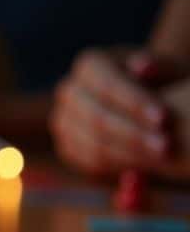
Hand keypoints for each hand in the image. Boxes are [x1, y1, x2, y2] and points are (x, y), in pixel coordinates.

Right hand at [51, 49, 176, 175]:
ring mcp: (64, 121)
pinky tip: (146, 166)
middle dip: (133, 134)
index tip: (165, 118)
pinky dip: (118, 166)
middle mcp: (69, 92)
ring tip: (161, 158)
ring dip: (129, 154)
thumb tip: (143, 66)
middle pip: (95, 118)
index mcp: (89, 65)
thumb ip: (160, 65)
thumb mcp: (167, 67)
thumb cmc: (162, 79)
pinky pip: (90, 163)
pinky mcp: (68, 147)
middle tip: (166, 145)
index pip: (106, 85)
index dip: (134, 103)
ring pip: (92, 144)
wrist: (146, 98)